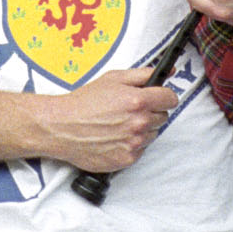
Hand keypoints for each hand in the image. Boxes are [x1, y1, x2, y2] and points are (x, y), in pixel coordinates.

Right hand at [40, 66, 179, 172]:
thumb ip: (143, 74)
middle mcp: (139, 123)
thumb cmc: (84, 103)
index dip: (163, 96)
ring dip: (141, 129)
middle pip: (162, 117)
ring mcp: (134, 143)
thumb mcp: (113, 79)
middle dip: (150, 112)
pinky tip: (115, 137)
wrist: (62, 128)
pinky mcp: (127, 159)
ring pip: (152, 134)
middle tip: (130, 110)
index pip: (170, 99)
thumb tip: (167, 72)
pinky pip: (140, 150)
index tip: (157, 98)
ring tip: (119, 124)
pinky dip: (131, 144)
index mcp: (137, 101)